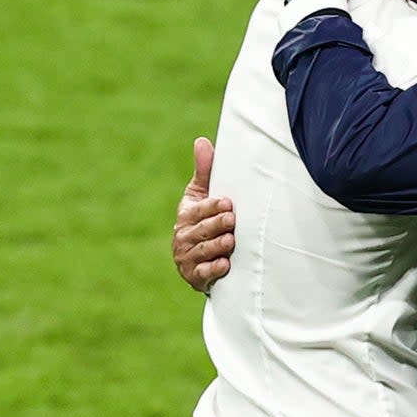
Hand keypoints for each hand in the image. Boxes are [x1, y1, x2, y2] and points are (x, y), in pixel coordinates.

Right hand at [172, 137, 236, 291]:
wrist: (201, 257)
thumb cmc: (204, 218)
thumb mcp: (201, 194)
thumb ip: (204, 170)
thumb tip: (202, 140)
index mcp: (186, 214)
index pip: (198, 210)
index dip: (212, 206)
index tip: (227, 202)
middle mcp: (183, 236)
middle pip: (201, 230)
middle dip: (217, 225)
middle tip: (232, 219)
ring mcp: (187, 257)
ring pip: (203, 251)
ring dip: (217, 246)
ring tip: (231, 240)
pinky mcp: (194, 276)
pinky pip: (202, 273)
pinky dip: (213, 270)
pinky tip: (225, 264)